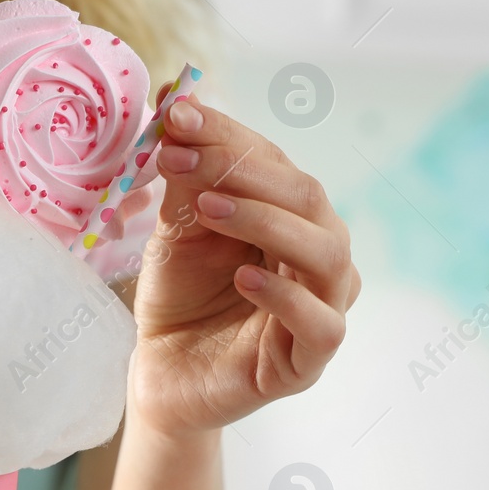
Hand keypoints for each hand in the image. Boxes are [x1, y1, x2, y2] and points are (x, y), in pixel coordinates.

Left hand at [129, 92, 359, 435]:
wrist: (162, 374)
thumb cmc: (180, 298)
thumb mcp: (178, 231)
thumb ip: (188, 182)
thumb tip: (182, 115)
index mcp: (296, 219)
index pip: (276, 163)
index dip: (229, 136)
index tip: (178, 116)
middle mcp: (319, 257)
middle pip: (309, 199)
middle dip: (244, 170)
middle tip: (183, 159)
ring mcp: (322, 308)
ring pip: (326, 254)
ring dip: (267, 221)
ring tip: (208, 209)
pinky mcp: (309, 361)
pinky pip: (322, 324)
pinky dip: (286, 295)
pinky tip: (244, 277)